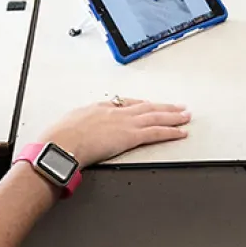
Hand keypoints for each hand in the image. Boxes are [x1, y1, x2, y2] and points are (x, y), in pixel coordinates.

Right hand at [39, 97, 190, 167]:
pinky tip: (181, 133)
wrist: (62, 143)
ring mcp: (125, 123)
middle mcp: (115, 112)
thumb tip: (74, 132)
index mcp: (99, 108)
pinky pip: (156, 133)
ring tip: (185, 116)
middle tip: (177, 106)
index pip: (125, 103)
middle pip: (146, 107)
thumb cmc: (59, 137)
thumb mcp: (67, 124)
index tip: (149, 104)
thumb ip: (77, 126)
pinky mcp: (130, 136)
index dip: (140, 104)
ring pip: (156, 116)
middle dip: (163, 107)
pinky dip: (171, 132)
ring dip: (173, 116)